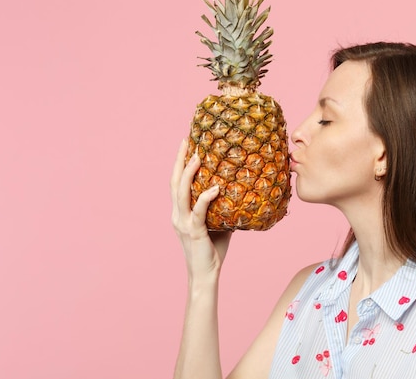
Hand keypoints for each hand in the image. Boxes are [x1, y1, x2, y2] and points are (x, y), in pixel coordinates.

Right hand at [170, 140, 231, 281]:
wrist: (205, 275)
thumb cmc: (212, 251)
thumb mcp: (219, 224)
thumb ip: (223, 208)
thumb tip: (240, 192)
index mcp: (180, 212)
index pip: (177, 183)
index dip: (179, 164)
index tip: (185, 144)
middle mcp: (177, 215)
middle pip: (174, 182)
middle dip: (179, 160)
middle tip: (186, 141)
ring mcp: (184, 223)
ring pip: (182, 193)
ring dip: (188, 173)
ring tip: (196, 156)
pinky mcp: (194, 232)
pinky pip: (199, 211)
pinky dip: (206, 197)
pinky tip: (215, 187)